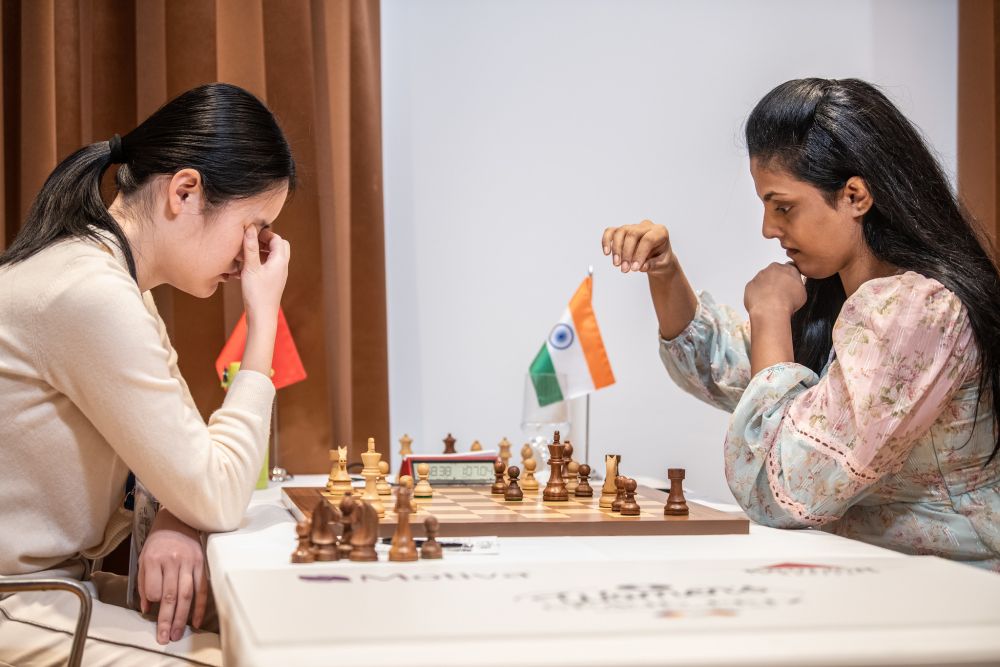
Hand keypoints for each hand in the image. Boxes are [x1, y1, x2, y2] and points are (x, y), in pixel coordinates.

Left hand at [138, 510, 208, 643]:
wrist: (178, 520)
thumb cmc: (158, 542)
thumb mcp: (144, 559)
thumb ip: (144, 584)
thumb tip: (147, 608)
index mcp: (154, 559)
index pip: (155, 588)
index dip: (155, 602)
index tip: (154, 611)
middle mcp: (173, 561)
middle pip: (171, 595)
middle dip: (168, 619)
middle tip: (166, 637)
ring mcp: (190, 562)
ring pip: (187, 595)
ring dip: (183, 617)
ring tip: (178, 633)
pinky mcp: (202, 564)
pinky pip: (202, 589)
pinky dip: (200, 607)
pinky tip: (197, 621)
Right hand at [240, 226, 289, 322]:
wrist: (262, 317)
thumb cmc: (257, 294)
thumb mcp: (251, 268)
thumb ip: (250, 247)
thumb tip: (250, 228)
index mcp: (280, 261)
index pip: (277, 239)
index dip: (264, 234)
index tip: (250, 234)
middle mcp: (282, 267)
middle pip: (279, 246)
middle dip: (266, 241)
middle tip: (250, 242)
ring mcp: (279, 275)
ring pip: (274, 256)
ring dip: (262, 251)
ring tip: (246, 254)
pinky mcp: (273, 282)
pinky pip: (270, 266)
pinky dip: (260, 261)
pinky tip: (247, 266)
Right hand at [601, 220, 673, 274]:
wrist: (657, 258)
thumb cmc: (661, 260)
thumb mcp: (662, 265)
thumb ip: (653, 265)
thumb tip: (641, 267)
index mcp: (660, 232)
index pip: (648, 239)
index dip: (640, 254)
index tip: (634, 269)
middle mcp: (647, 226)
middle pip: (632, 234)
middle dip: (626, 253)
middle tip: (624, 269)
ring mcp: (633, 226)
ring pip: (621, 231)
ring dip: (616, 249)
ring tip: (616, 264)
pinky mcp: (623, 231)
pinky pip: (611, 231)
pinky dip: (606, 241)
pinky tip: (606, 253)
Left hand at [744, 262, 806, 318]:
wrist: (771, 309)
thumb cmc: (787, 301)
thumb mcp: (802, 293)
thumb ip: (797, 286)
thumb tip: (795, 289)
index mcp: (788, 269)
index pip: (790, 268)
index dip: (789, 277)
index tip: (789, 284)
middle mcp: (773, 269)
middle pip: (775, 273)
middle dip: (776, 281)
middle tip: (780, 294)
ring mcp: (760, 276)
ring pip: (763, 280)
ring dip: (766, 287)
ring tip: (771, 300)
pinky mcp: (750, 284)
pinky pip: (753, 288)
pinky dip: (756, 294)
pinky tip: (762, 302)